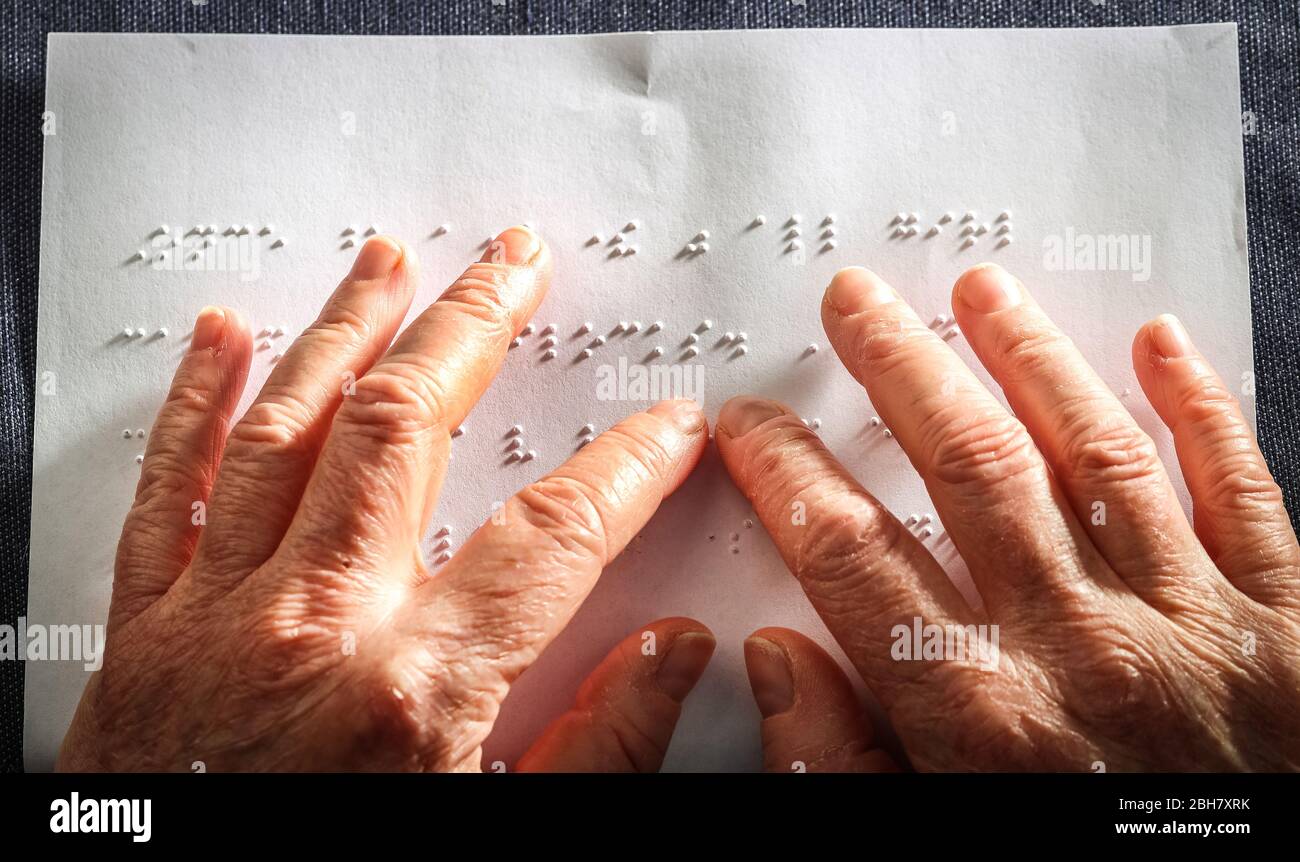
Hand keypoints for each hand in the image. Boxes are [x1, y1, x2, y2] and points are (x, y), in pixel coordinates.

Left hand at [59, 228, 713, 771]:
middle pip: (408, 428)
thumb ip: (602, 748)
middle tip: (514, 264)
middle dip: (473, 327)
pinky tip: (226, 335)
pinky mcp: (147, 627)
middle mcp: (314, 627)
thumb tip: (673, 656)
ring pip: (288, 427)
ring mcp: (219, 615)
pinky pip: (166, 487)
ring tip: (389, 260)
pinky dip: (195, 401)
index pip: (554, 534)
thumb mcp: (504, 837)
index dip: (626, 465)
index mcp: (418, 691)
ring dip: (346, 327)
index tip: (666, 424)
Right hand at [719, 264, 1299, 771]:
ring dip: (1031, 359)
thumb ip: (841, 763)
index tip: (751, 423)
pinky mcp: (1288, 627)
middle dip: (900, 368)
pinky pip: (1244, 495)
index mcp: (980, 715)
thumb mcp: (927, 843)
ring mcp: (1192, 628)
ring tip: (981, 290)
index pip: (850, 554)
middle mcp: (1080, 648)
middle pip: (968, 466)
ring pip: (1096, 454)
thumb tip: (778, 657)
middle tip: (857, 300)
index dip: (785, 472)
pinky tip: (1161, 345)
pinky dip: (1203, 412)